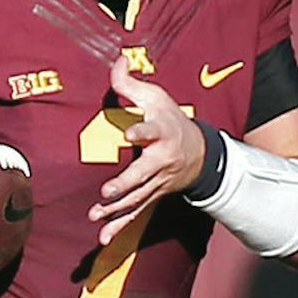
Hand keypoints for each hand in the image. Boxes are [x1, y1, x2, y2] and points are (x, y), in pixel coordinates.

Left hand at [92, 57, 205, 246]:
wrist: (201, 153)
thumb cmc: (172, 120)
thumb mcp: (157, 97)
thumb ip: (131, 83)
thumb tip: (117, 59)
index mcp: (161, 133)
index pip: (151, 131)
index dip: (142, 132)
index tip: (131, 134)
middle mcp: (160, 161)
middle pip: (142, 174)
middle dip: (125, 184)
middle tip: (108, 191)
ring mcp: (156, 182)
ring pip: (137, 198)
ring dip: (116, 210)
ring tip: (96, 216)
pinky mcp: (151, 196)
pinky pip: (135, 213)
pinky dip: (119, 227)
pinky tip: (103, 238)